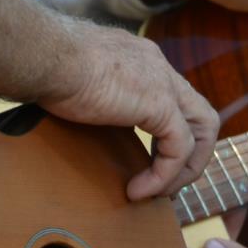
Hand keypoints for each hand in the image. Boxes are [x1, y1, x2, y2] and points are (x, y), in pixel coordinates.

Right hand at [37, 23, 217, 199]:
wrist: (43, 54)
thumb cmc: (46, 64)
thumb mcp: (80, 78)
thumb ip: (96, 92)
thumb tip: (83, 109)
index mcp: (142, 59)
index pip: (176, 98)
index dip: (170, 135)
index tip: (149, 162)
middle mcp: (159, 67)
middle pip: (202, 114)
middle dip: (192, 155)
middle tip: (166, 184)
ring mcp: (164, 83)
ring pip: (204, 130)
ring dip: (186, 169)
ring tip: (158, 193)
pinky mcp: (159, 104)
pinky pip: (178, 148)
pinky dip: (163, 175)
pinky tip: (137, 190)